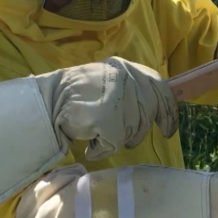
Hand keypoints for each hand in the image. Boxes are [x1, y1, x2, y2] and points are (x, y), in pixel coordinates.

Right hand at [33, 57, 177, 160]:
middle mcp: (127, 80)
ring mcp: (118, 100)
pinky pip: (115, 144)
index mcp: (127, 69)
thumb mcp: (107, 80)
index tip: (168, 129)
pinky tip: (89, 142)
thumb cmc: (75, 94)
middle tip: (123, 137)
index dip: (168, 112)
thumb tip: (154, 108)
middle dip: (137, 131)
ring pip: (133, 132)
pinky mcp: (109, 120)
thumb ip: (129, 88)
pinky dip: (101, 148)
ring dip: (116, 139)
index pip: (160, 88)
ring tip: (97, 131)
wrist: (48, 100)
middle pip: (147, 115)